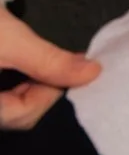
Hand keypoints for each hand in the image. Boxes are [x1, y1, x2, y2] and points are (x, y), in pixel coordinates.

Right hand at [1, 2, 99, 130]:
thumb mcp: (10, 39)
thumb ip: (49, 61)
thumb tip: (93, 74)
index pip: (21, 115)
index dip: (51, 94)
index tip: (72, 70)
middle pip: (14, 114)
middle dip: (42, 90)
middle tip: (63, 66)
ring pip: (7, 106)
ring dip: (30, 86)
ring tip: (44, 64)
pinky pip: (0, 96)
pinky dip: (15, 83)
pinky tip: (26, 67)